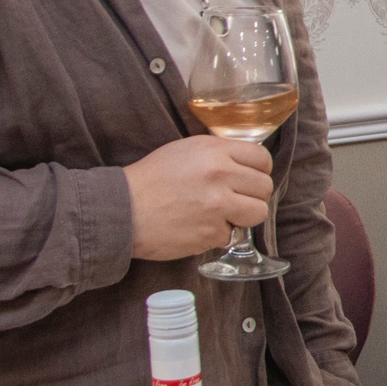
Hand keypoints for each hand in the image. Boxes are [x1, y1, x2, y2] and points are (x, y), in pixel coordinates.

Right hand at [124, 136, 272, 260]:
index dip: (259, 170)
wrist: (121, 210)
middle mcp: (220, 175)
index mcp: (215, 150)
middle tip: (234, 199)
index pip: (263, 158)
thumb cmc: (150, 179)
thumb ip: (218, 154)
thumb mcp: (185, 150)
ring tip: (222, 214)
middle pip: (264, 187)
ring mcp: (218, 205)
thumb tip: (246, 163)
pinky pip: (232, 234)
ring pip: (258, 212)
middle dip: (252, 195)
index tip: (249, 178)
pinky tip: (199, 227)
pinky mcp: (211, 232)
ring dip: (244, 216)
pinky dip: (218, 234)